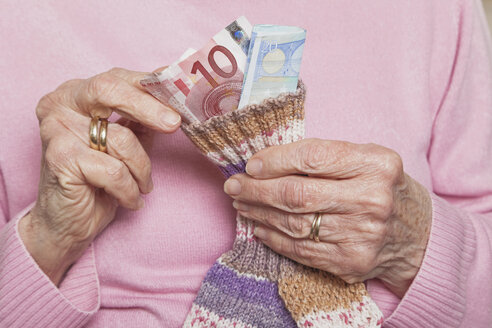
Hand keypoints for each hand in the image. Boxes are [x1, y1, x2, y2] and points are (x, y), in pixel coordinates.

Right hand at [19, 67, 179, 284]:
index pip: (117, 78)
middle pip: (109, 89)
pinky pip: (114, 171)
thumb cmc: (99, 179)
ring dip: (141, 169)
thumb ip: (143, 117)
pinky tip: (130, 199)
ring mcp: (56, 129)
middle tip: (175, 123)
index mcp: (75, 92)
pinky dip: (129, 190)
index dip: (151, 85)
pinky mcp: (60, 159)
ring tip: (142, 185)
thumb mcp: (125, 141)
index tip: (182, 92)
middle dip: (148, 107)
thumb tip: (177, 92)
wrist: (68, 223)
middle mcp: (59, 104)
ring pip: (121, 139)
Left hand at [224, 138, 431, 296]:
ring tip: (242, 204)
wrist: (417, 235)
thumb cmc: (383, 189)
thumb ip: (324, 156)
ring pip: (294, 224)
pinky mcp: (351, 262)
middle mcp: (371, 200)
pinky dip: (274, 238)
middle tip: (234, 186)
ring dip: (260, 214)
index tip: (251, 164)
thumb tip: (266, 163)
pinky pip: (301, 250)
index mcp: (376, 165)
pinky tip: (260, 227)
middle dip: (257, 190)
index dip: (275, 160)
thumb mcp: (367, 160)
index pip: (313, 157)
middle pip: (297, 194)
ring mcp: (362, 236)